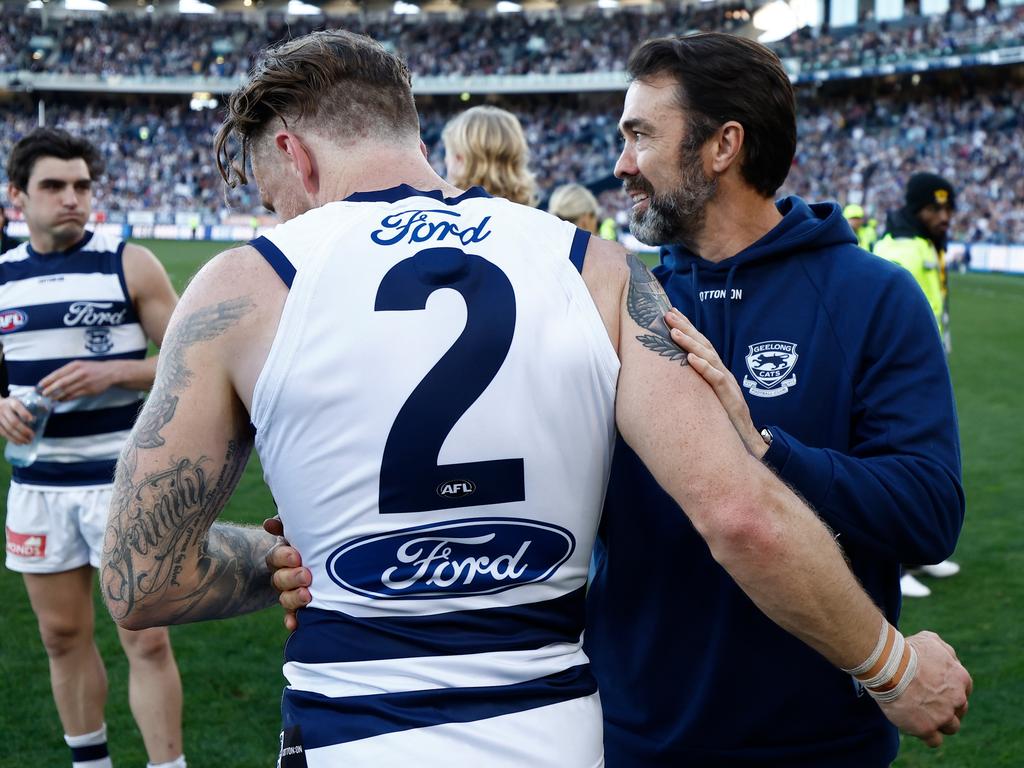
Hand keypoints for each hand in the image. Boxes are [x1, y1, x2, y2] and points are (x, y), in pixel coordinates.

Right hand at [0, 396, 35, 444]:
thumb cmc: (12, 404)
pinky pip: (3, 434)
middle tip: (32, 436)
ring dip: (19, 437)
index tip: (32, 420)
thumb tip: (46, 409)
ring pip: (8, 429)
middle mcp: (4, 409)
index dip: (24, 413)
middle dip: (24, 430)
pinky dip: (12, 439)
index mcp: (12, 402)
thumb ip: (31, 405)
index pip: (17, 406)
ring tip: (28, 441)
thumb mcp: (20, 401)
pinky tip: (19, 443)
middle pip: (14, 421)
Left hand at [39, 360, 117, 400]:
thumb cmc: (92, 368)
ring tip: (50, 398)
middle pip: (61, 383)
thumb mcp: (80, 365)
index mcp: (75, 365)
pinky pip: (74, 396)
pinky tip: (61, 400)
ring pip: (67, 391)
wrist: (110, 372)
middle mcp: (79, 373)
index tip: (39, 386)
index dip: (47, 380)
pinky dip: (66, 398)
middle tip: (43, 394)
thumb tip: (52, 381)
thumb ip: (67, 371)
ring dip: (57, 396)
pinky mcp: (89, 390)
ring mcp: (85, 382)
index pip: (57, 373)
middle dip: (50, 389)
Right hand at [263, 516, 311, 632]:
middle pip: (279, 580)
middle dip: (291, 578)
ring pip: (284, 598)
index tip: (297, 557)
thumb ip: (288, 525)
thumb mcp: (303, 530)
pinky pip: (292, 616)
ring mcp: (291, 592)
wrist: (334, 561)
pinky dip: (292, 620)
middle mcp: (284, 575)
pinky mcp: (300, 607)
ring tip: (307, 595)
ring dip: (293, 598)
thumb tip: (268, 524)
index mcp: (283, 556)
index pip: (275, 557)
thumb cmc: (315, 540)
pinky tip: (294, 624)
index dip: (283, 558)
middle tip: (307, 575)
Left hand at [664, 309, 767, 457]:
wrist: (744, 443)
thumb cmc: (722, 420)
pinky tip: (691, 359)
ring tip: (674, 332)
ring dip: (691, 344)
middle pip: (703, 345)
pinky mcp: (730, 398)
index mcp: (716, 372)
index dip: (687, 328)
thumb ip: (695, 385)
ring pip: (709, 358)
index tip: (671, 314)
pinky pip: (716, 379)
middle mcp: (722, 373)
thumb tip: (671, 376)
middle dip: (685, 328)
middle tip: (667, 314)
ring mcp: (727, 384)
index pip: (700, 345)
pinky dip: (704, 368)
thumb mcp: (705, 398)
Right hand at [876, 631, 971, 747]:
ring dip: (941, 723)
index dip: (951, 692)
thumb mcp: (930, 640)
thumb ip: (944, 650)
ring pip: (951, 727)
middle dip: (947, 708)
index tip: (938, 691)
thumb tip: (948, 657)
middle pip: (960, 711)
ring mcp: (943, 716)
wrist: (888, 667)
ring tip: (923, 716)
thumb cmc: (907, 651)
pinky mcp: (927, 729)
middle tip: (928, 703)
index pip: (965, 691)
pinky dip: (928, 736)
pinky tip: (918, 727)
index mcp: (961, 678)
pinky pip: (935, 741)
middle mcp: (957, 699)